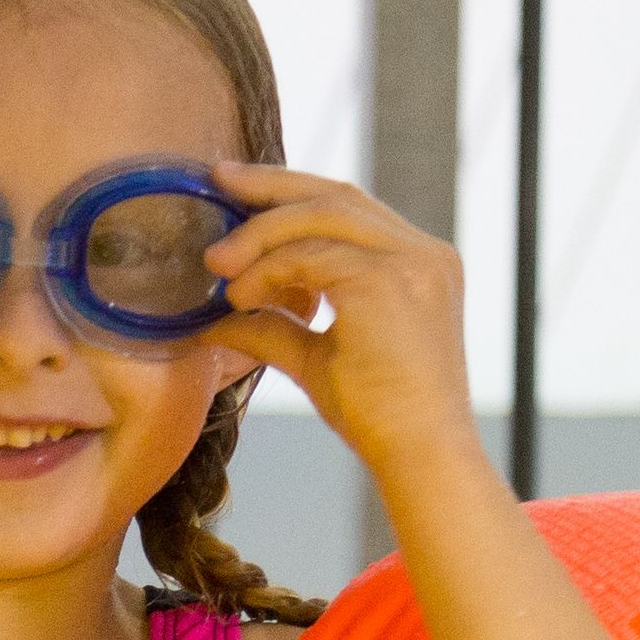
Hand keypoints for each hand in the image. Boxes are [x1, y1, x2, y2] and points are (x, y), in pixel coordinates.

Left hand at [198, 162, 487, 481]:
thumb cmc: (379, 418)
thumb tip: (218, 319)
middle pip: (337, 194)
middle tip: (218, 182)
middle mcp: (423, 253)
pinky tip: (240, 297)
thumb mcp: (317, 359)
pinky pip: (312, 257)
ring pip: (320, 216)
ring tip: (216, 264)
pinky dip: (268, 270)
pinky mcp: (389, 283)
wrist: (421, 458)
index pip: (349, 207)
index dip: (292, 192)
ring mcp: (412, 262)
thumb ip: (275, 328)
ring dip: (260, 234)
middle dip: (271, 185)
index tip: (239, 188)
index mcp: (418, 262)